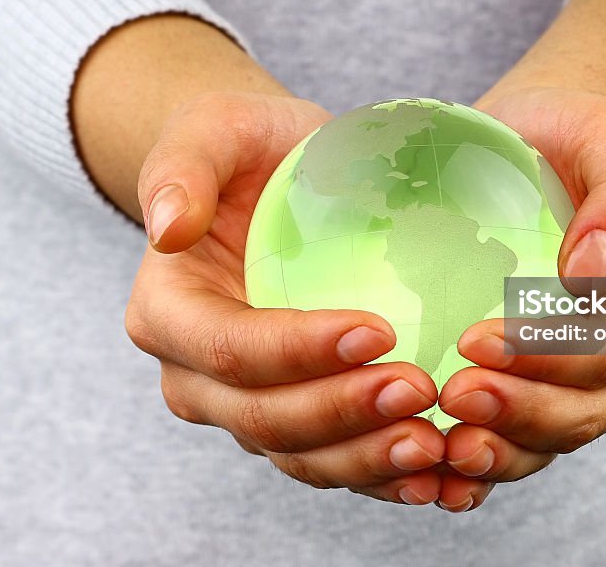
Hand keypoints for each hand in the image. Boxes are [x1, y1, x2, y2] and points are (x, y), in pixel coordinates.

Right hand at [124, 92, 446, 505]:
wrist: (276, 179)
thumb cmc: (246, 147)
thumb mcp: (214, 129)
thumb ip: (181, 169)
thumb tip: (168, 228)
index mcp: (167, 313)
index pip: (229, 349)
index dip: (298, 352)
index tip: (377, 330)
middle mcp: (197, 375)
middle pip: (265, 418)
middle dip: (343, 413)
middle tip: (421, 389)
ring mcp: (246, 405)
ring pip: (301, 457)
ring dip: (367, 459)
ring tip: (436, 442)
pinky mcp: (296, 419)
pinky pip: (334, 461)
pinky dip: (382, 476)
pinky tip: (438, 472)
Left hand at [433, 86, 605, 509]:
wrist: (540, 146)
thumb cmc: (580, 139)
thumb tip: (599, 268)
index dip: (555, 358)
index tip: (481, 341)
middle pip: (588, 409)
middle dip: (522, 412)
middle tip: (453, 394)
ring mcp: (581, 380)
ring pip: (552, 438)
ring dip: (501, 449)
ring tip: (444, 444)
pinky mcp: (533, 387)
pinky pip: (518, 439)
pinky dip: (484, 462)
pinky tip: (438, 471)